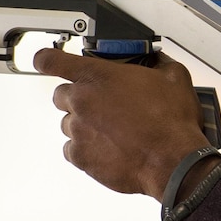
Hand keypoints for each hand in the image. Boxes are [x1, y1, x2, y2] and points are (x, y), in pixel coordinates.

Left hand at [33, 48, 211, 198]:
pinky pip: (71, 150)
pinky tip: (107, 147)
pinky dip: (85, 149)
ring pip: (67, 123)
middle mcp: (82, 101)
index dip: (46, 59)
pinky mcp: (80, 157)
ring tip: (110, 130)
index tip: (45, 60)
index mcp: (98, 76)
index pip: (52, 60)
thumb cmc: (170, 123)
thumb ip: (159, 63)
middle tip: (101, 104)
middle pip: (60, 95)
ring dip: (83, 124)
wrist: (172, 161)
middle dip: (78, 97)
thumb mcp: (174, 78)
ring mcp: (78, 130)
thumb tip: (158, 61)